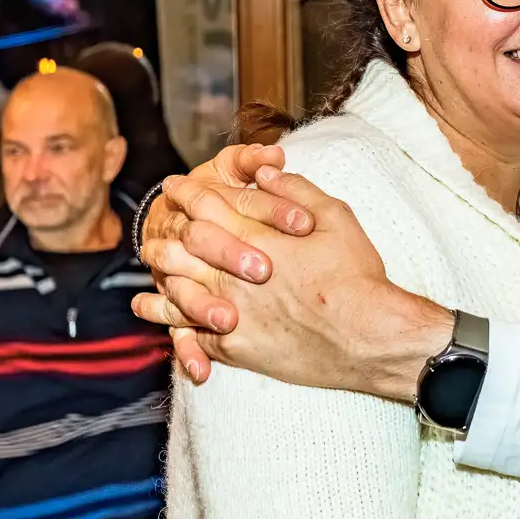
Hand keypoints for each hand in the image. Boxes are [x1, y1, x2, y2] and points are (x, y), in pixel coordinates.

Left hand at [136, 166, 451, 400]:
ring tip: (150, 259)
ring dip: (159, 271)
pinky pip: (190, 333)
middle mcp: (233, 276)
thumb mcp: (336, 217)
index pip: (205, 207)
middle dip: (166, 228)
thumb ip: (295, 189)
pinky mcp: (236, 349)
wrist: (369, 337)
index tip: (174, 185)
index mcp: (255, 238)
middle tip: (158, 220)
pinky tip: (154, 309)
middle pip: (181, 247)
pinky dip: (167, 319)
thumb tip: (265, 169)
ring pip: (176, 290)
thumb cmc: (357, 275)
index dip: (187, 192)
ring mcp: (231, 314)